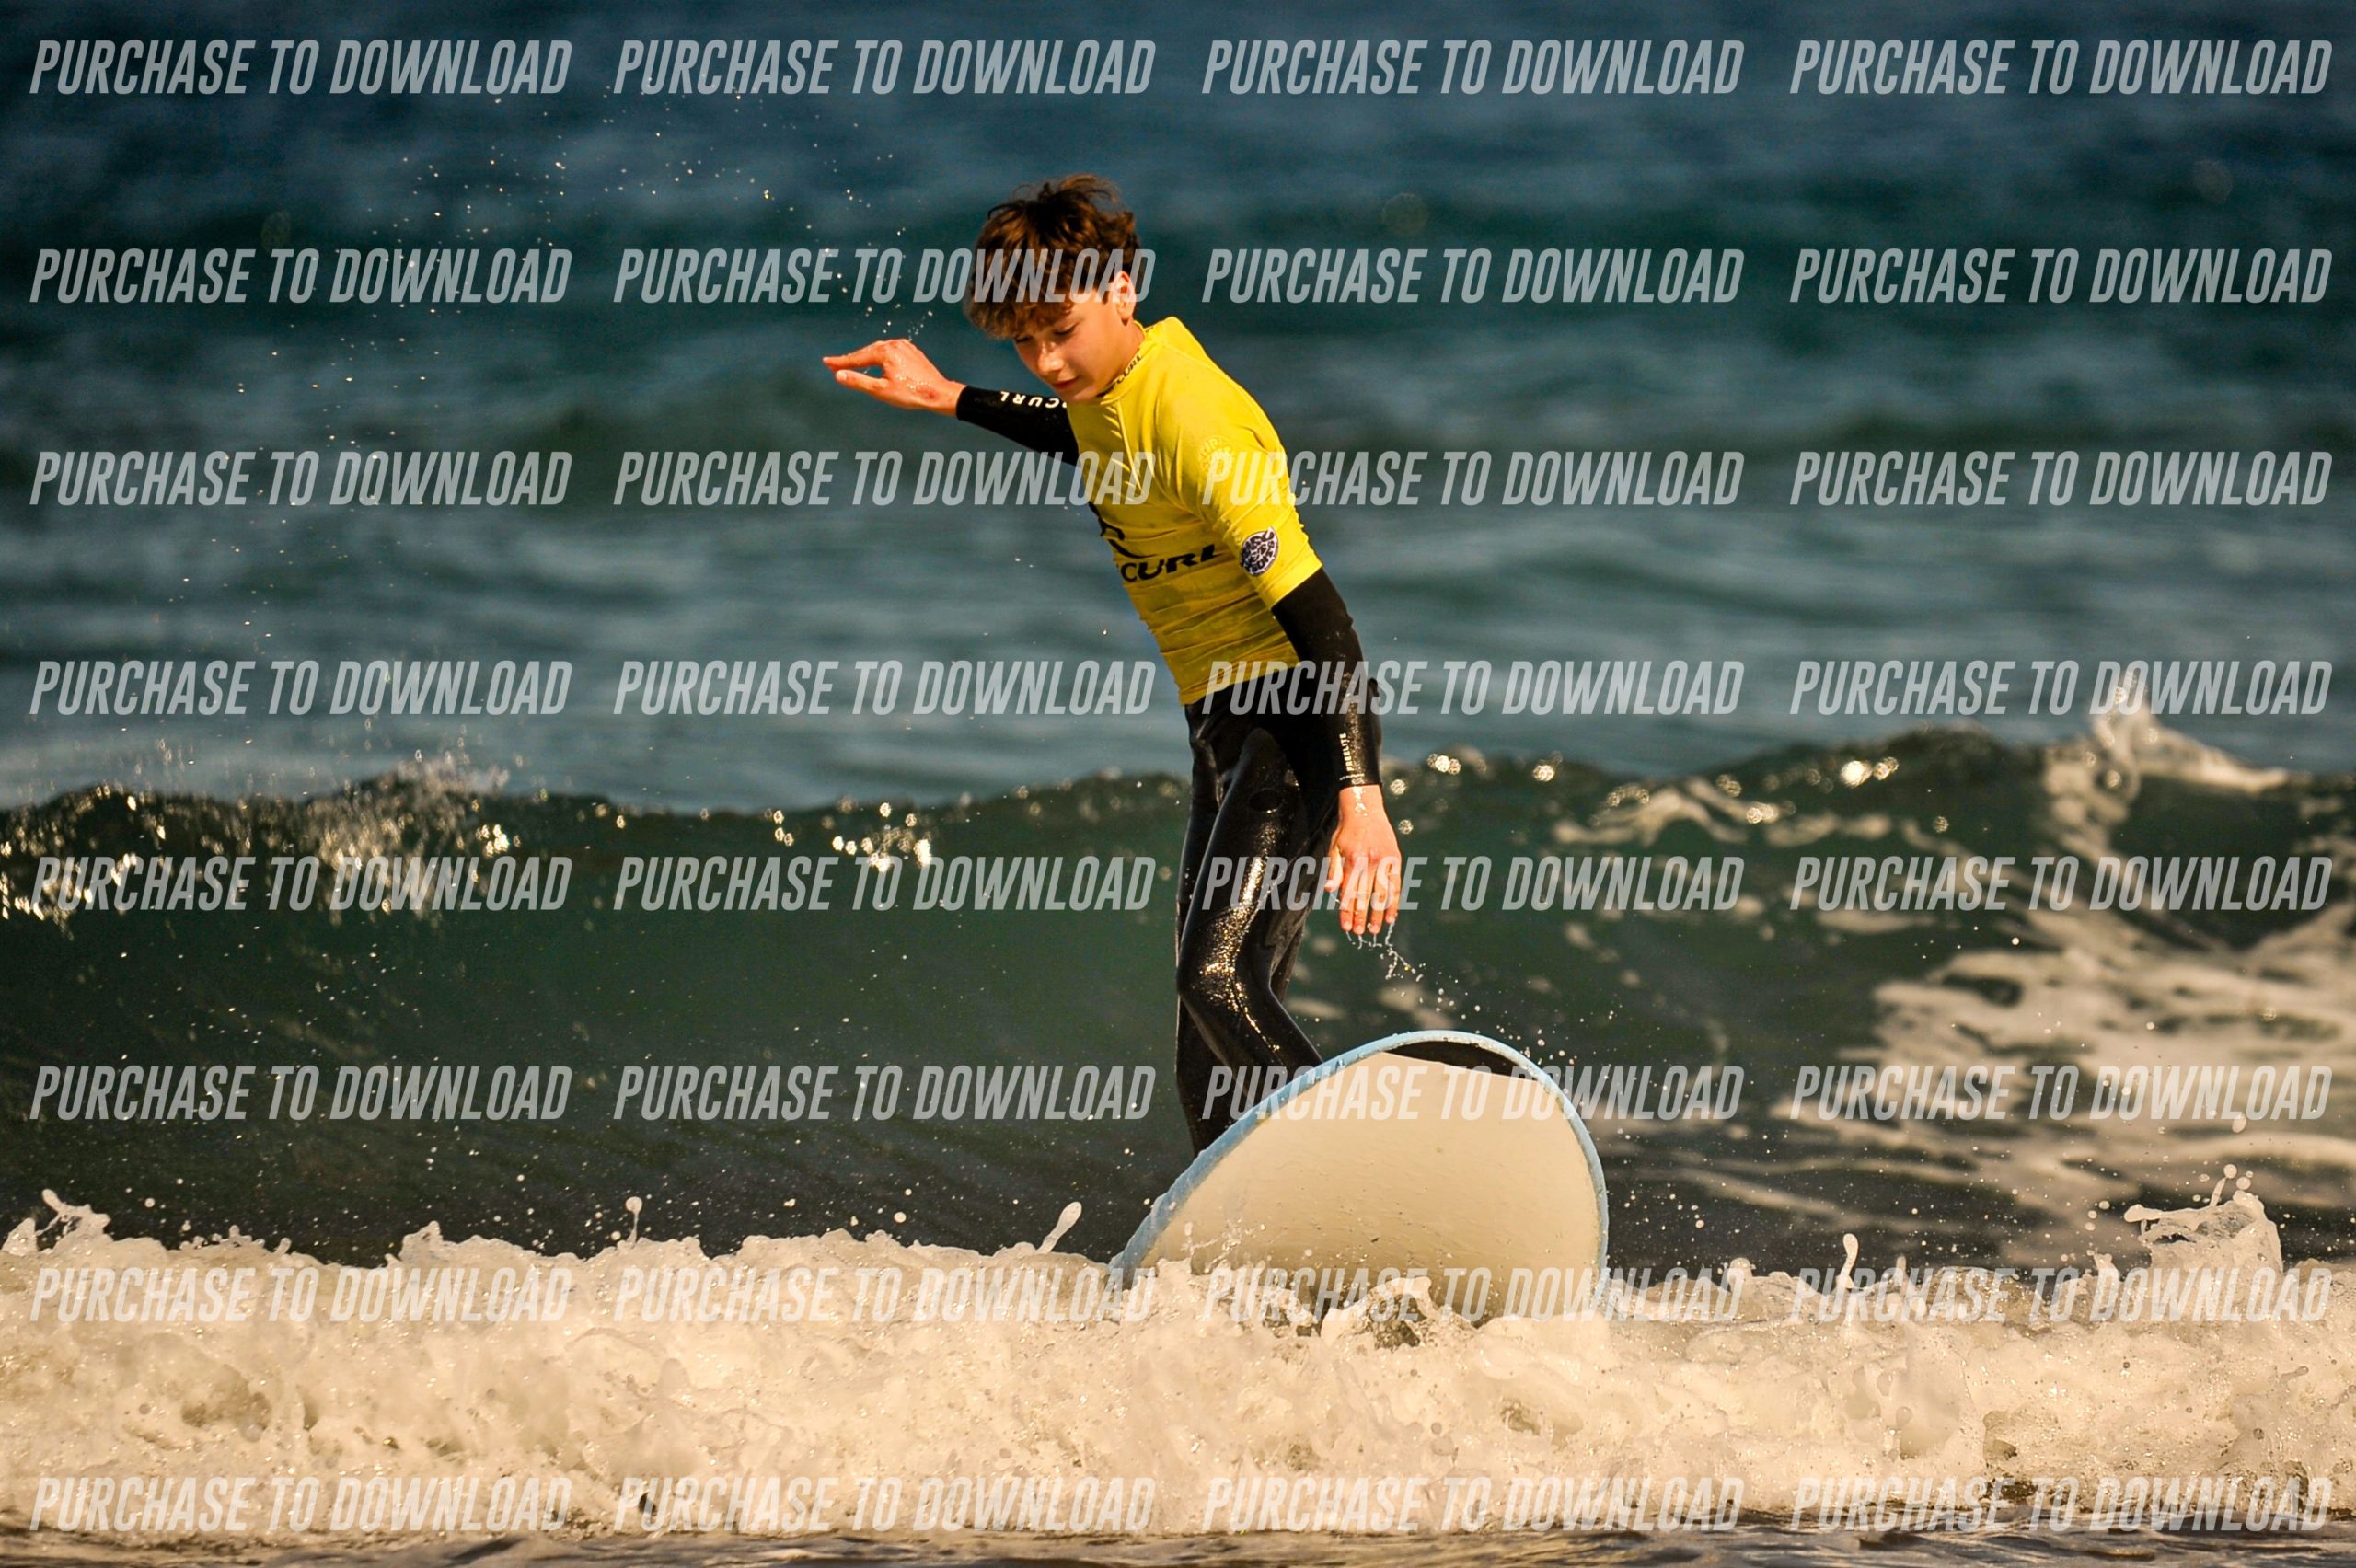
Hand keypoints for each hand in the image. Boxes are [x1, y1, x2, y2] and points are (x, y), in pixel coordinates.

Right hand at [821, 339, 963, 413]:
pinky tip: (877, 361)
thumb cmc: (910, 394)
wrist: (938, 393)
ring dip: (865, 356)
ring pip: (878, 350)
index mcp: (885, 352)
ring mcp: (905, 346)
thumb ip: (858, 381)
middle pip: (867, 352)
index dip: (840, 361)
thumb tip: (838, 375)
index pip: (857, 357)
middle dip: (852, 359)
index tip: (826, 362)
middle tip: (836, 365)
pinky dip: (879, 356)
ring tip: (853, 363)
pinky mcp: (912, 351)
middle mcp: (894, 344)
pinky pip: (890, 351)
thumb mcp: (881, 390)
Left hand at [1325, 784, 1401, 936]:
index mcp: (1353, 861)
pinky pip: (1396, 885)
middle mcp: (1370, 863)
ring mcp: (1384, 862)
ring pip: (1382, 894)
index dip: (1346, 911)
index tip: (1345, 927)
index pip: (1349, 892)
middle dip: (1360, 917)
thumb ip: (1334, 870)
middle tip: (1358, 933)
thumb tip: (1330, 891)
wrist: (1365, 809)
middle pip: (1365, 896)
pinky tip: (1392, 916)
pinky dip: (1394, 901)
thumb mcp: (1334, 848)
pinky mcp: (1395, 860)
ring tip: (1374, 930)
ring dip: (1378, 914)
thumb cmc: (1346, 831)